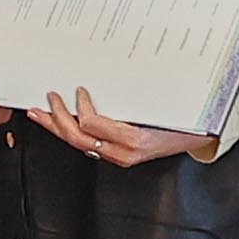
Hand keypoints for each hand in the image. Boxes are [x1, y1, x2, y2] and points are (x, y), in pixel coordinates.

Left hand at [27, 92, 208, 168]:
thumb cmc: (184, 119)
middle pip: (78, 138)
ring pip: (78, 144)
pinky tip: (59, 123)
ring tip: (40, 114)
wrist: (199, 137)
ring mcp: (119, 157)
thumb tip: (103, 80)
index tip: (78, 91)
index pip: (93, 125)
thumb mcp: (161, 104)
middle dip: (58, 118)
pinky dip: (69, 133)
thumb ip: (132, 97)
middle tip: (48, 99)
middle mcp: (124, 153)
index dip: (81, 108)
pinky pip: (87, 145)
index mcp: (134, 140)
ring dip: (56, 127)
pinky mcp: (117, 156)